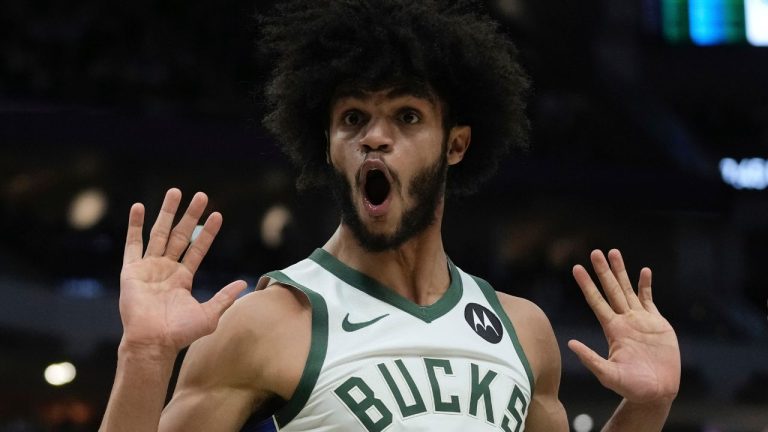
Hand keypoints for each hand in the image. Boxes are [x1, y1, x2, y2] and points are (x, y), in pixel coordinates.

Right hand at [119, 188, 246, 354]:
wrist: (154, 342)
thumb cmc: (180, 334)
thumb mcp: (209, 314)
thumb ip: (224, 297)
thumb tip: (244, 284)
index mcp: (182, 278)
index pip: (198, 249)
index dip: (207, 233)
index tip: (218, 215)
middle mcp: (166, 269)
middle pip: (180, 235)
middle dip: (190, 215)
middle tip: (201, 195)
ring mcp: (148, 268)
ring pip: (160, 233)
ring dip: (167, 212)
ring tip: (175, 192)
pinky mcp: (132, 271)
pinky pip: (132, 244)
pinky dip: (134, 225)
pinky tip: (138, 207)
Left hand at [568, 249, 679, 403]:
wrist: (657, 393)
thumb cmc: (631, 387)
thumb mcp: (608, 374)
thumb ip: (590, 359)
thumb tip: (570, 344)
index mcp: (612, 330)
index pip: (596, 301)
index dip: (587, 285)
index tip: (576, 268)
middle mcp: (624, 321)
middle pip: (611, 290)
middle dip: (603, 271)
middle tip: (595, 252)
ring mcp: (641, 320)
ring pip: (628, 290)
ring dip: (622, 272)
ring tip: (614, 253)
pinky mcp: (658, 324)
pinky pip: (650, 299)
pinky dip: (646, 285)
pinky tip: (644, 271)